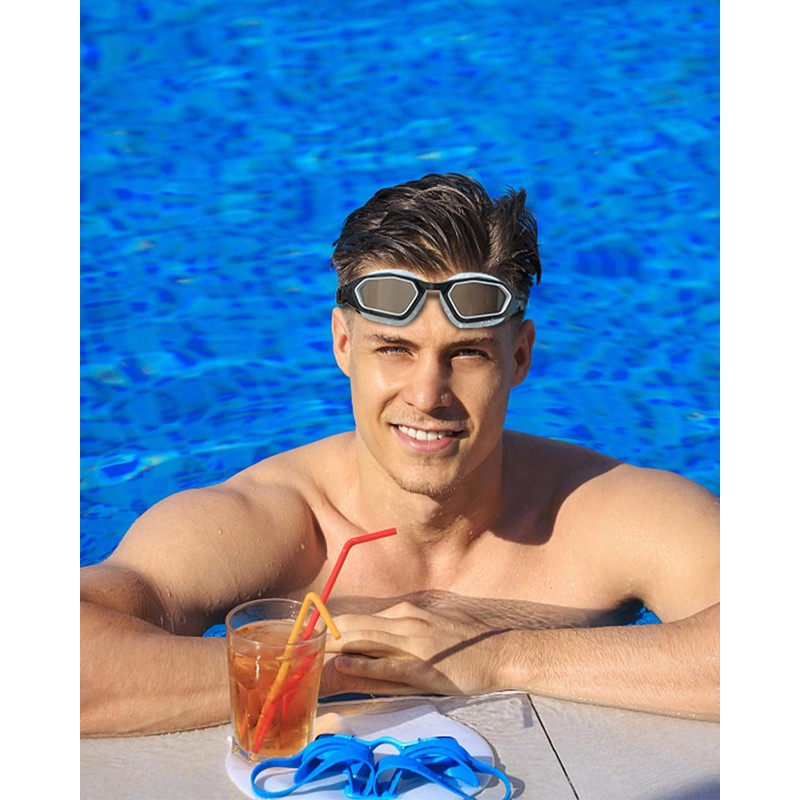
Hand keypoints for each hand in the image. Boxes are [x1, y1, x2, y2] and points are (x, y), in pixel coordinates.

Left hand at [321, 600, 509, 696]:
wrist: (499, 652)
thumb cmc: (465, 645)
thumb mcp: (430, 628)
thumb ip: (400, 633)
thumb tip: (371, 643)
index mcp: (407, 614)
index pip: (361, 618)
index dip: (333, 625)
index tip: (311, 633)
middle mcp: (407, 623)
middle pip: (356, 625)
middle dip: (326, 634)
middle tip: (300, 643)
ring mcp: (414, 644)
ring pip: (367, 641)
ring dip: (337, 647)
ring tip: (311, 653)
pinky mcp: (424, 667)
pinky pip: (388, 665)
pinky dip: (364, 665)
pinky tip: (345, 667)